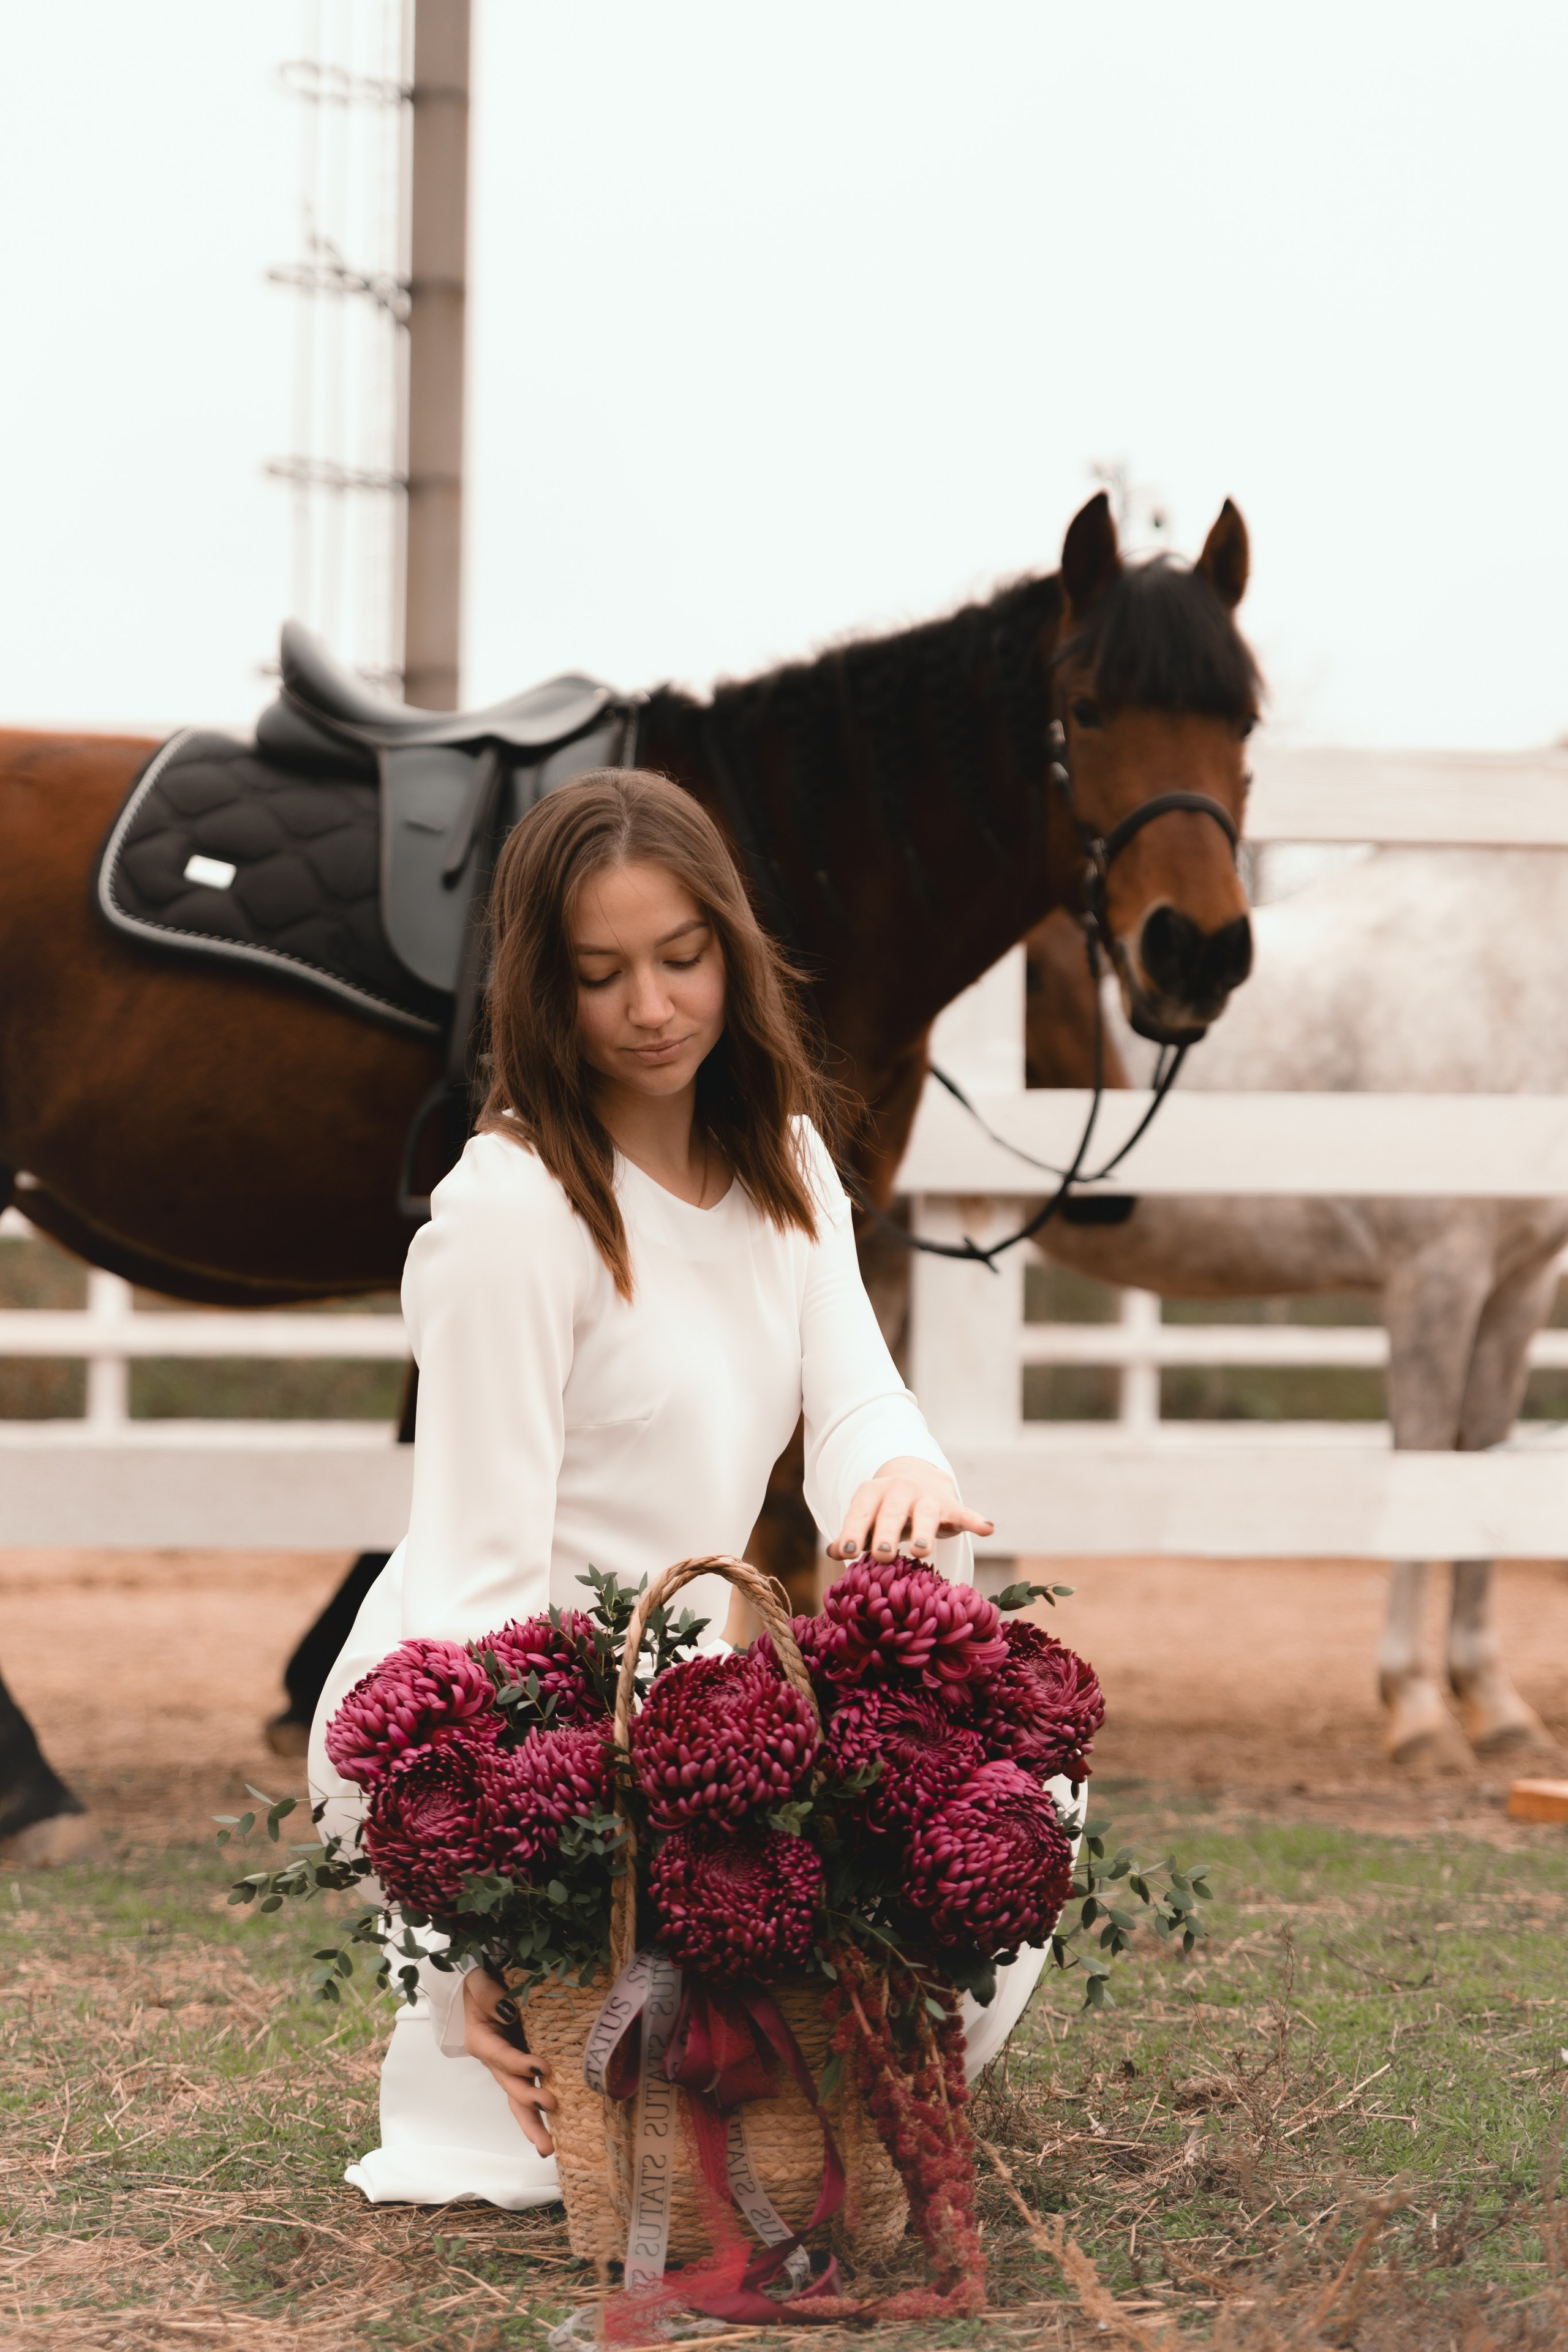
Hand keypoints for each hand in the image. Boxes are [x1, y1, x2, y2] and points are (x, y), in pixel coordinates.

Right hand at [463, 1970, 557, 2154]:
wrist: (482, 1988)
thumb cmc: (479, 1984)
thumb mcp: (478, 1981)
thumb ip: (490, 1995)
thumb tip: (510, 2012)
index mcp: (482, 2042)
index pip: (502, 2056)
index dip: (520, 2063)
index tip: (543, 2067)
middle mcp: (494, 2061)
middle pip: (510, 2088)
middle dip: (529, 2102)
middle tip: (551, 2106)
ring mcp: (509, 2068)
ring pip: (519, 2101)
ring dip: (533, 2124)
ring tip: (548, 2148)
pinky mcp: (523, 2068)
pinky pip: (529, 2093)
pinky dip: (539, 2114)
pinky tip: (555, 2134)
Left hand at [827, 1456, 994, 1562]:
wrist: (918, 1477)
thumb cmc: (887, 1510)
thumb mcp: (869, 1518)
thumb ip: (853, 1535)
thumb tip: (834, 1552)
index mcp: (874, 1493)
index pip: (861, 1512)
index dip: (854, 1531)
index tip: (848, 1551)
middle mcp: (899, 1490)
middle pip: (892, 1511)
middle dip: (887, 1533)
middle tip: (883, 1554)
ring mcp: (927, 1496)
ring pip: (926, 1513)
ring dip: (924, 1531)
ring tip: (921, 1551)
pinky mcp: (951, 1505)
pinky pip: (964, 1513)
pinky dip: (975, 1520)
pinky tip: (987, 1529)